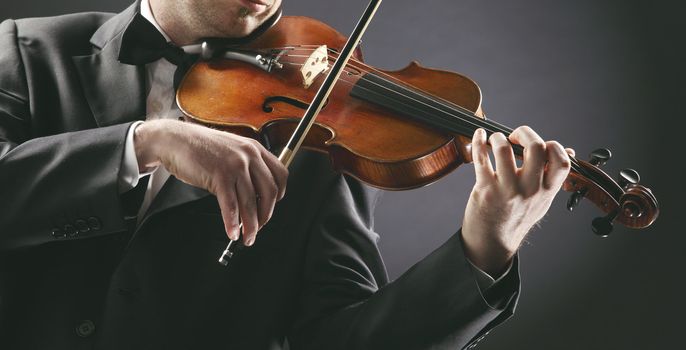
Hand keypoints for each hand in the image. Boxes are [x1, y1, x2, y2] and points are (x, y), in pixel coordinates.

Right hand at [133, 119, 287, 245]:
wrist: (175, 139)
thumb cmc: (200, 147)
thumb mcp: (232, 150)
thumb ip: (247, 168)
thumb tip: (255, 197)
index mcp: (255, 148)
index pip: (281, 175)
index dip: (278, 197)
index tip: (270, 208)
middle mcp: (249, 155)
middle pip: (269, 192)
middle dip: (266, 215)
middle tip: (259, 227)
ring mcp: (235, 164)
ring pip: (250, 202)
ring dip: (251, 225)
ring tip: (247, 237)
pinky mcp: (219, 175)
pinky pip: (231, 205)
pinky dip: (232, 223)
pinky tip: (232, 231)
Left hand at [461, 127, 572, 275]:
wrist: (492, 240)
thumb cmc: (517, 217)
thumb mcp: (542, 200)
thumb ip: (553, 177)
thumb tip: (569, 152)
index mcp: (547, 191)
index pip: (561, 161)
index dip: (553, 145)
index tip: (540, 144)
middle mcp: (529, 189)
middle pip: (536, 147)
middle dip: (524, 132)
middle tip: (515, 137)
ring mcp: (507, 189)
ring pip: (504, 149)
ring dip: (498, 138)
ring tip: (496, 140)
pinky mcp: (485, 188)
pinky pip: (481, 158)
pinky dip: (478, 141)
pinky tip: (479, 135)